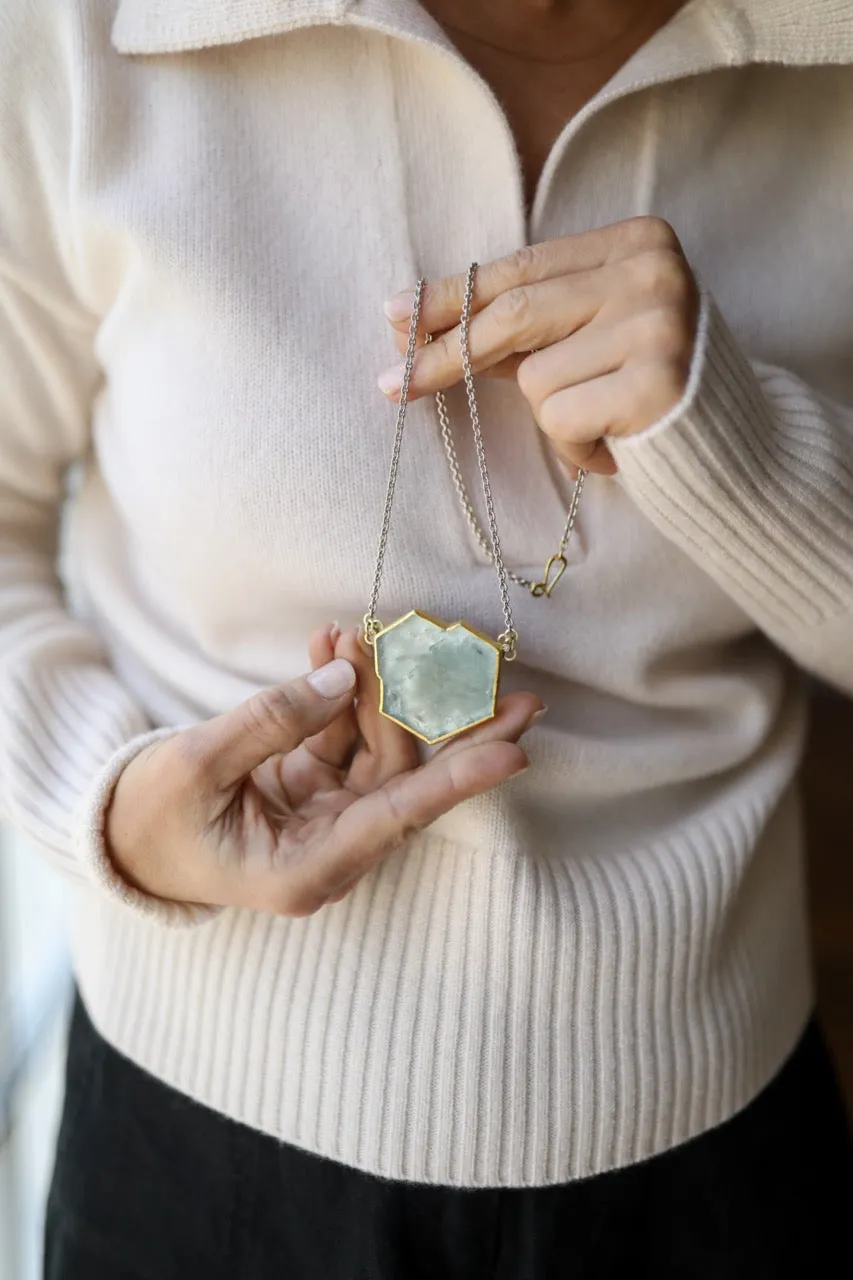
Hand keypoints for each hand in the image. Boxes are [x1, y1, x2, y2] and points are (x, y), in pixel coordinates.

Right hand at [106, 625, 542, 915]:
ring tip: (360, 632)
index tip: (513, 751)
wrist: (121, 840)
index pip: (399, 818)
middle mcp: (331, 848)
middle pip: (408, 783)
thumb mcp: (198, 766)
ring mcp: (325, 817)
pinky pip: (342, 736)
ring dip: (378, 691)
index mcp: (307, 868)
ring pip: (379, 752)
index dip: (458, 781)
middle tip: (521, 694)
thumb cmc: (151, 819)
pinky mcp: (313, 789)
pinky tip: (333, 645)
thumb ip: (271, 719)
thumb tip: (344, 675)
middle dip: (455, 732)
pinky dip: (341, 692)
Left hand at [379, 217, 699, 476]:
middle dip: (444, 353)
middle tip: (393, 384)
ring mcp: (657, 324)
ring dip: (553, 417)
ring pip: (535, 379)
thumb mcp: (592, 338)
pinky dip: (574, 446)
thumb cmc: (649, 390)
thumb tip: (412, 322)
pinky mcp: (657, 383)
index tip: (391, 317)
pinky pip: (562, 419)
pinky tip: (615, 446)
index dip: (449, 297)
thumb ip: (524, 326)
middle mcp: (651, 271)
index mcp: (636, 241)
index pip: (518, 268)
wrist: (736, 451)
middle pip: (513, 313)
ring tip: (602, 423)